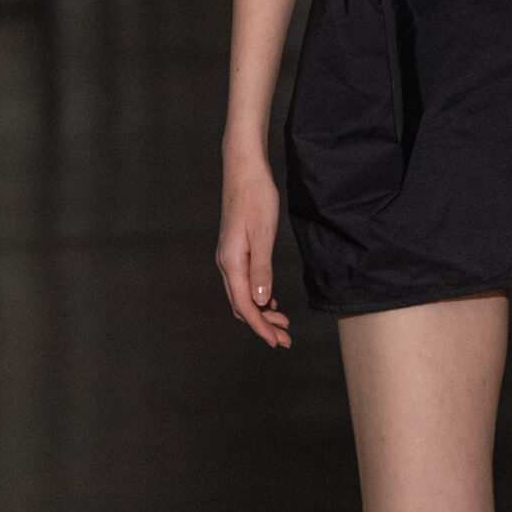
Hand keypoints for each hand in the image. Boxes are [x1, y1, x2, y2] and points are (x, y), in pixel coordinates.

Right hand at [216, 151, 292, 346]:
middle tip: (285, 338)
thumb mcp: (263, 236)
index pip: (245, 306)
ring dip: (262, 312)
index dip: (261, 327)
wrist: (244, 170)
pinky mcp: (235, 251)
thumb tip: (261, 302)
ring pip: (243, 296)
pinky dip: (258, 297)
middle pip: (241, 305)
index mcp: (231, 263)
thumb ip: (262, 271)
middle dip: (263, 325)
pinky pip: (244, 283)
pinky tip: (271, 300)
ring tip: (282, 323)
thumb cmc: (255, 198)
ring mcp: (229, 257)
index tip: (277, 342)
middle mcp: (226, 263)